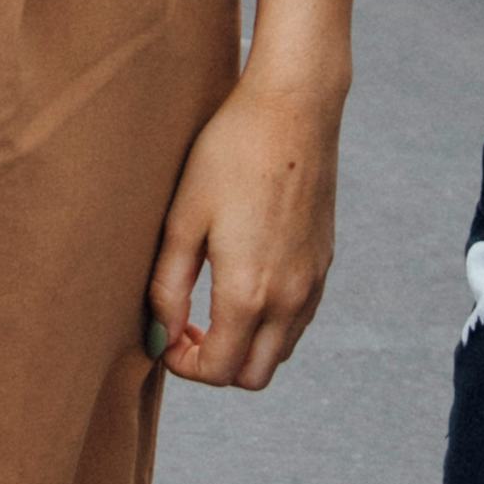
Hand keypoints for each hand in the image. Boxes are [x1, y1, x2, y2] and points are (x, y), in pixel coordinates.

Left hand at [142, 63, 342, 389]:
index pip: (218, 370)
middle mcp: (289, 299)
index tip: (165, 335)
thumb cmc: (229, 154)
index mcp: (249, 293)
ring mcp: (313, 282)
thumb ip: (167, 288)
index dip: (183, 365)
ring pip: (281, 351)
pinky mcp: (324, 262)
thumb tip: (159, 336)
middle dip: (216, 365)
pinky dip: (271, 323)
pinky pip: (299, 319)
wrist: (294, 108)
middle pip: (254, 375)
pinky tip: (246, 281)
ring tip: (213, 306)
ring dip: (246, 345)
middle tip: (188, 327)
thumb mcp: (182, 220)